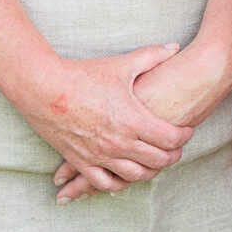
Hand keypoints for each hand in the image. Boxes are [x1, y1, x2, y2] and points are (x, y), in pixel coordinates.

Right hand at [11, 43, 193, 204]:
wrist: (43, 87)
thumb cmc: (84, 75)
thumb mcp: (122, 64)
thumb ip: (152, 56)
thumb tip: (175, 47)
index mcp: (133, 120)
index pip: (171, 138)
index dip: (184, 136)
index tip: (187, 131)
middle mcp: (119, 143)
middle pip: (158, 160)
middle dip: (172, 156)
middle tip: (177, 149)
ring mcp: (99, 155)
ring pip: (135, 176)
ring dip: (150, 172)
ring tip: (156, 164)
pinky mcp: (80, 161)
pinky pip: (104, 183)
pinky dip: (118, 184)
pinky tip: (125, 178)